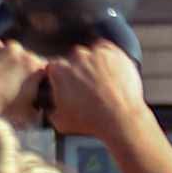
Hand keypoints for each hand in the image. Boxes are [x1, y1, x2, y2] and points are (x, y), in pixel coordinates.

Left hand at [0, 29, 49, 125]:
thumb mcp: (29, 116)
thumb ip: (40, 106)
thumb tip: (40, 105)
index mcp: (33, 65)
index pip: (44, 68)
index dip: (39, 79)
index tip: (33, 89)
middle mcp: (17, 50)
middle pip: (25, 58)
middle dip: (21, 69)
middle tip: (12, 87)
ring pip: (7, 52)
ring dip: (5, 61)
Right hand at [32, 37, 147, 148]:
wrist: (121, 120)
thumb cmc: (91, 123)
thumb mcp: (61, 122)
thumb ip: (50, 110)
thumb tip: (50, 107)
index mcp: (58, 70)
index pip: (56, 69)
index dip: (63, 78)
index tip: (71, 87)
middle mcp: (75, 57)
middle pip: (74, 59)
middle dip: (79, 70)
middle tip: (89, 88)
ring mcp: (95, 53)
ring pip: (91, 54)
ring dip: (94, 64)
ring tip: (103, 83)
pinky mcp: (113, 52)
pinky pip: (107, 50)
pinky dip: (108, 58)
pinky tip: (111, 74)